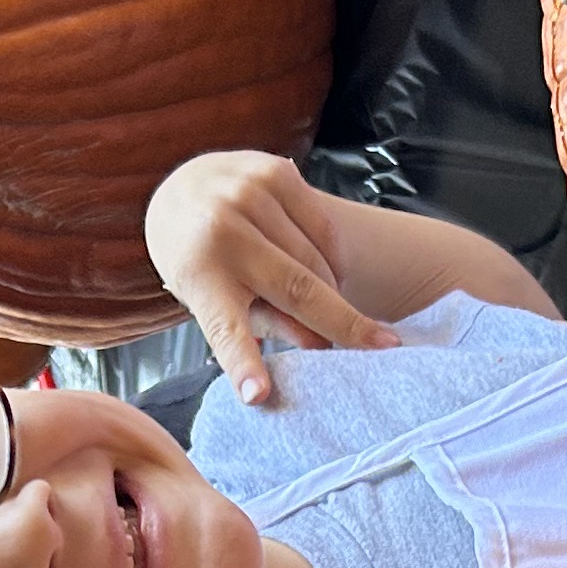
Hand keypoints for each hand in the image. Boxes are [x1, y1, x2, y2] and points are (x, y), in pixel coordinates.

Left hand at [146, 151, 401, 402]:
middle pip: (296, 289)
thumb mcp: (218, 299)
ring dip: (331, 289)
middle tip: (383, 346)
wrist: (182, 186)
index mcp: (199, 274)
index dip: (244, 363)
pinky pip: (324, 227)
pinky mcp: (274, 172)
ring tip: (325, 304)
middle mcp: (222, 230)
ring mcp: (249, 196)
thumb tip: (318, 346)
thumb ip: (267, 324)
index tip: (259, 395)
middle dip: (345, 322)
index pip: (224, 328)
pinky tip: (321, 267)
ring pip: (317, 258)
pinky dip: (330, 255)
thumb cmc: (201, 258)